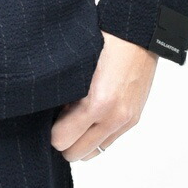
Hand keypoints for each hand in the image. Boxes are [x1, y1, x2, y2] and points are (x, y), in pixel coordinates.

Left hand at [50, 31, 157, 160]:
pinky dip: (95, 136)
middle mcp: (113, 117)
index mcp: (97, 102)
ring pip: (93, 152)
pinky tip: (89, 116)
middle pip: (76, 153)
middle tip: (58, 120)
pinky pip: (108, 142)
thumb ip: (65, 91)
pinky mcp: (133, 119)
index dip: (51, 130)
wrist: (138, 35)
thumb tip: (50, 112)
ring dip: (80, 141)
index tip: (48, 117)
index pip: (61, 139)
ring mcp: (125, 120)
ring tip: (73, 120)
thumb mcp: (76, 64)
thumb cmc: (104, 41)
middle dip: (64, 140)